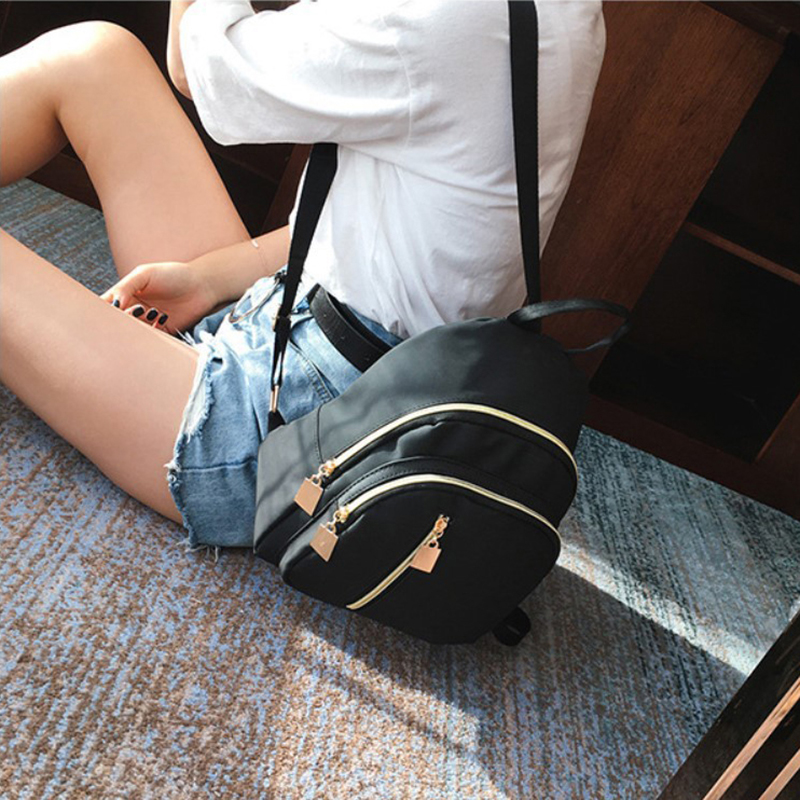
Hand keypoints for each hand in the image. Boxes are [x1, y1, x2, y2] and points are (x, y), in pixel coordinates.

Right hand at [100, 261, 218, 334]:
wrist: (203, 285)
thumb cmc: (174, 275)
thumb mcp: (145, 274)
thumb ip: (126, 287)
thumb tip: (114, 304)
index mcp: (126, 294)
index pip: (107, 306)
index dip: (102, 312)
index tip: (106, 313)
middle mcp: (134, 310)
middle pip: (117, 323)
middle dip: (121, 321)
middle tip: (133, 312)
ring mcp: (148, 322)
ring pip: (133, 333)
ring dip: (138, 326)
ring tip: (151, 311)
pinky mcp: (163, 333)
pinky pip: (150, 340)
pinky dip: (151, 335)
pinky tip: (161, 319)